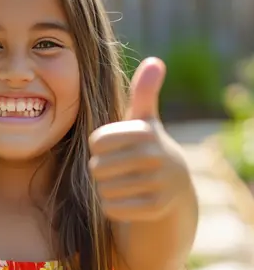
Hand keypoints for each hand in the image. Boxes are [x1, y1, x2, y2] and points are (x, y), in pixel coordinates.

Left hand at [88, 57, 191, 221]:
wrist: (172, 187)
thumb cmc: (146, 146)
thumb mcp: (144, 119)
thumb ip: (143, 92)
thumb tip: (155, 61)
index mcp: (146, 132)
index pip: (96, 141)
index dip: (98, 146)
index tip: (112, 146)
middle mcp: (156, 157)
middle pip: (97, 167)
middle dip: (100, 169)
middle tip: (116, 167)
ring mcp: (159, 184)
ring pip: (103, 189)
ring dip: (105, 188)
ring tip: (122, 182)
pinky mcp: (155, 208)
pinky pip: (112, 208)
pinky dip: (111, 206)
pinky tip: (126, 198)